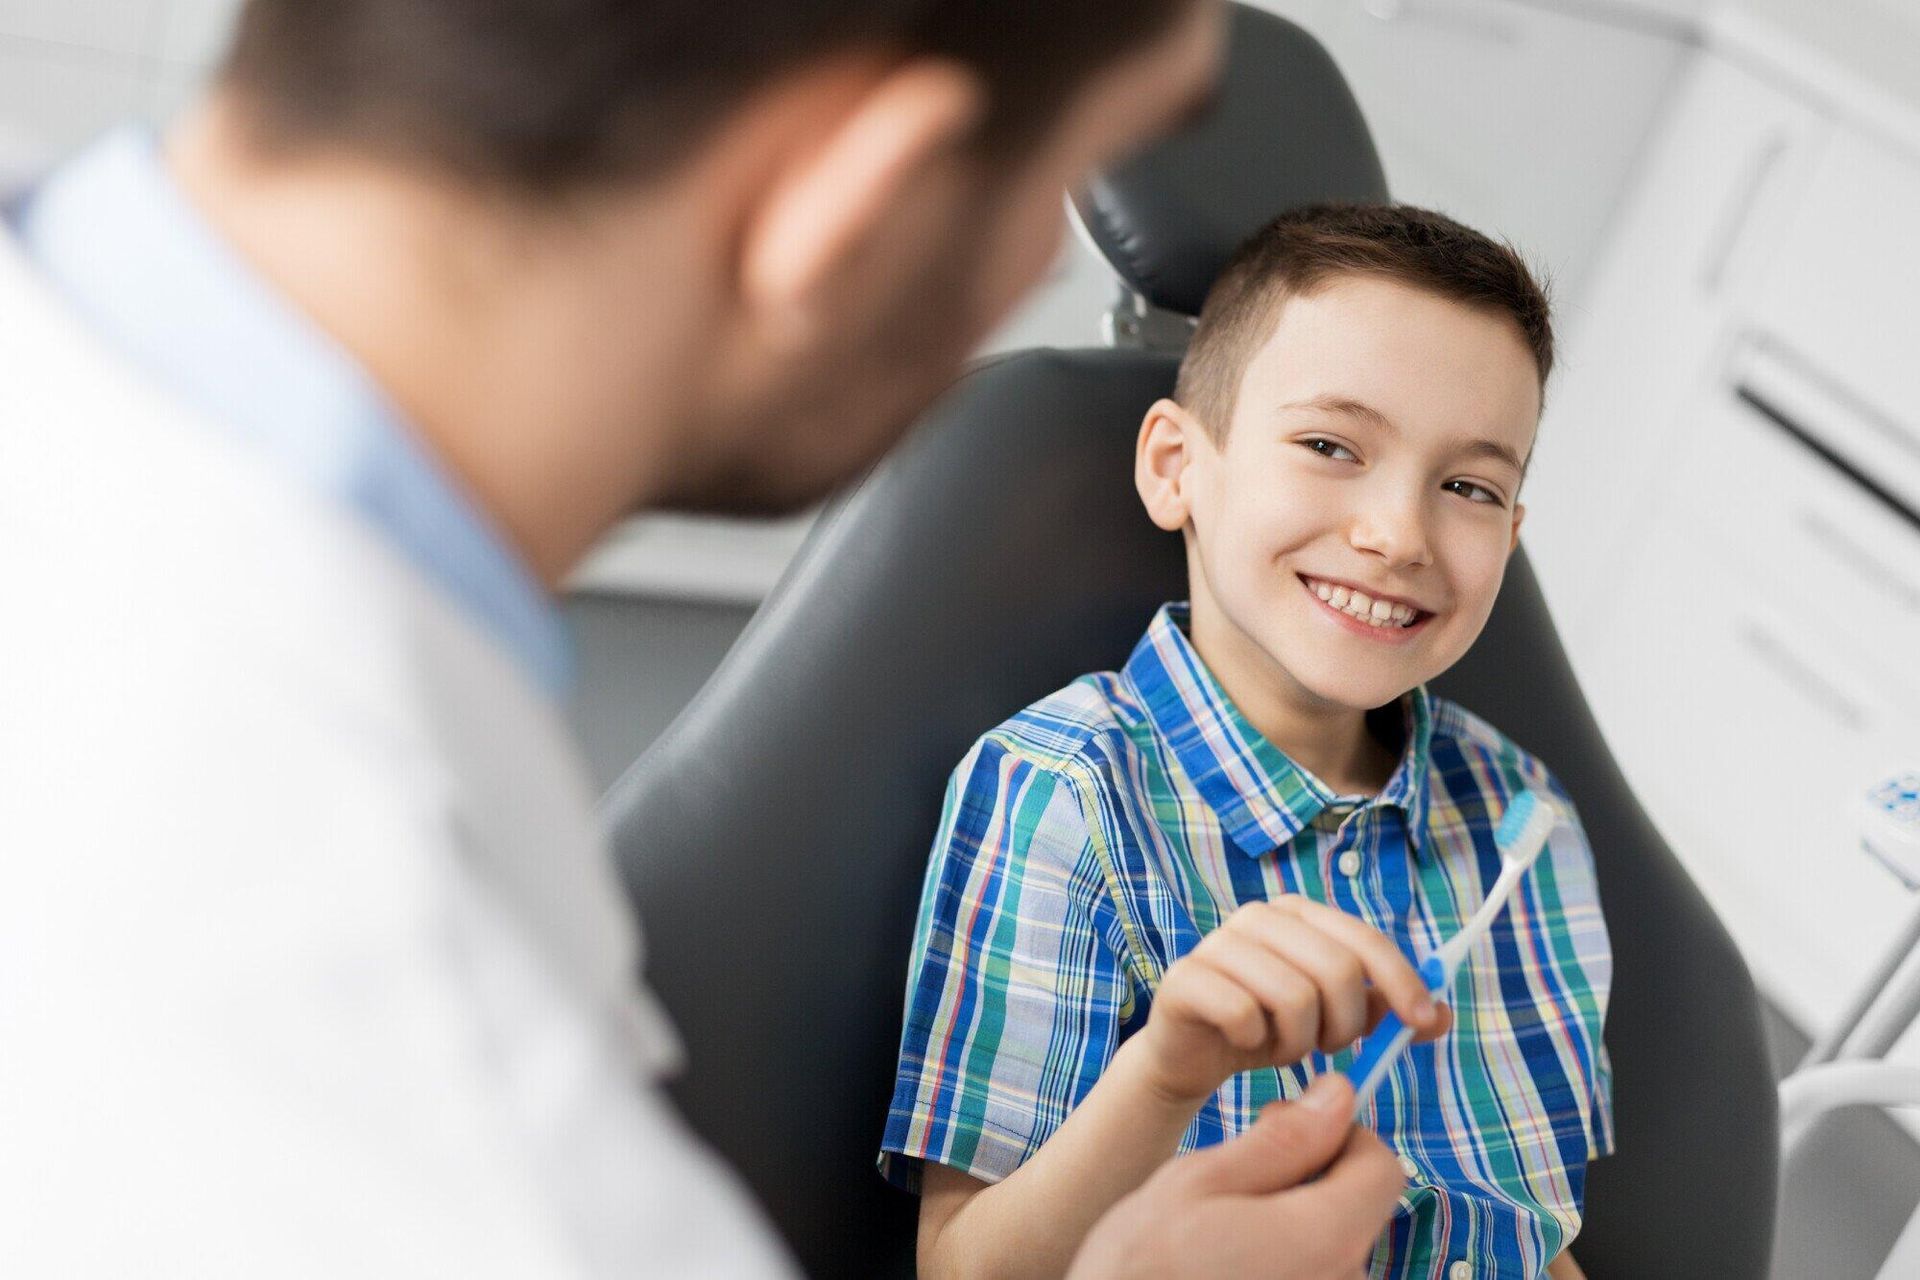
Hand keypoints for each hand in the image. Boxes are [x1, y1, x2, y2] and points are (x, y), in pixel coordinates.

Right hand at [1067, 1074, 1403, 1279]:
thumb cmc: (1143, 1266)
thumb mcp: (1201, 1183)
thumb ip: (1283, 1140)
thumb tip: (1339, 1094)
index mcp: (1326, 1237)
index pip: (1382, 1167)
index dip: (1340, 1134)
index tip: (1285, 1129)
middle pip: (1355, 1207)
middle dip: (1306, 1181)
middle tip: (1233, 1182)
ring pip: (1330, 1246)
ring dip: (1289, 1226)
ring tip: (1220, 1235)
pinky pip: (1312, 1277)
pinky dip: (1281, 1263)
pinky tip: (1228, 1268)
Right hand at [1134, 897, 1447, 1105]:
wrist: (1193, 1053)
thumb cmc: (1269, 1028)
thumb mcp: (1332, 1020)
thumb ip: (1382, 1012)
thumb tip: (1442, 1015)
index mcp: (1298, 915)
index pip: (1364, 940)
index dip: (1402, 981)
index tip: (1422, 1023)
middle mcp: (1257, 917)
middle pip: (1336, 969)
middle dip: (1345, 1024)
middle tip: (1328, 1048)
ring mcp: (1217, 943)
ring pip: (1293, 997)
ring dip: (1299, 1041)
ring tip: (1284, 1047)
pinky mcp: (1185, 977)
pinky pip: (1243, 1014)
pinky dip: (1255, 1043)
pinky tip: (1245, 1044)